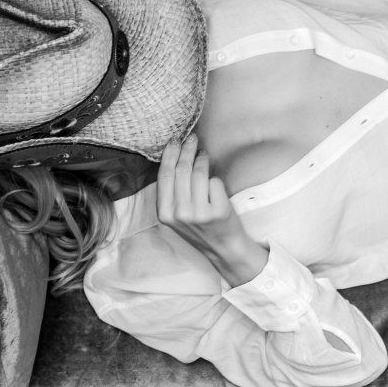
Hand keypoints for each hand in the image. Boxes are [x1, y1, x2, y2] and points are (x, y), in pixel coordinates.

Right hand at [157, 135, 266, 284]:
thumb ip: (172, 191)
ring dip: (203, 159)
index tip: (175, 140)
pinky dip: (215, 180)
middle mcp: (180, 213)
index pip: (165, 175)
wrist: (222, 247)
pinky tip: (214, 184)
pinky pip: (215, 182)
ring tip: (204, 155)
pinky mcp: (218, 211)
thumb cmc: (199, 227)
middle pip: (182, 170)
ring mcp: (199, 213)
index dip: (170, 154)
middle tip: (193, 139)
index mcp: (165, 213)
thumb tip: (174, 156)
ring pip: (200, 173)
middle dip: (187, 150)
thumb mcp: (176, 214)